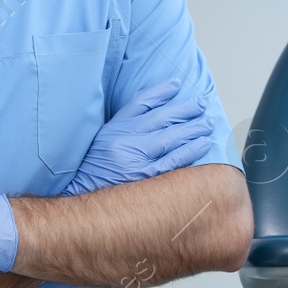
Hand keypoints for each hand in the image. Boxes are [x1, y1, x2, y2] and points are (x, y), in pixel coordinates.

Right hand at [63, 77, 214, 195]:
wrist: (78, 203)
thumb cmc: (92, 174)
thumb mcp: (100, 144)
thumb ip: (121, 130)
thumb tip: (150, 118)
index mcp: (112, 129)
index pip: (140, 102)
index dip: (160, 91)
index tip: (176, 84)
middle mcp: (124, 140)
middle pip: (161, 117)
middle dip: (185, 109)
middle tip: (201, 103)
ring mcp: (135, 159)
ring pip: (171, 137)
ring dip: (193, 128)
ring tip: (208, 122)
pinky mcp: (145, 177)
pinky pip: (173, 160)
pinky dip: (191, 150)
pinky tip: (203, 143)